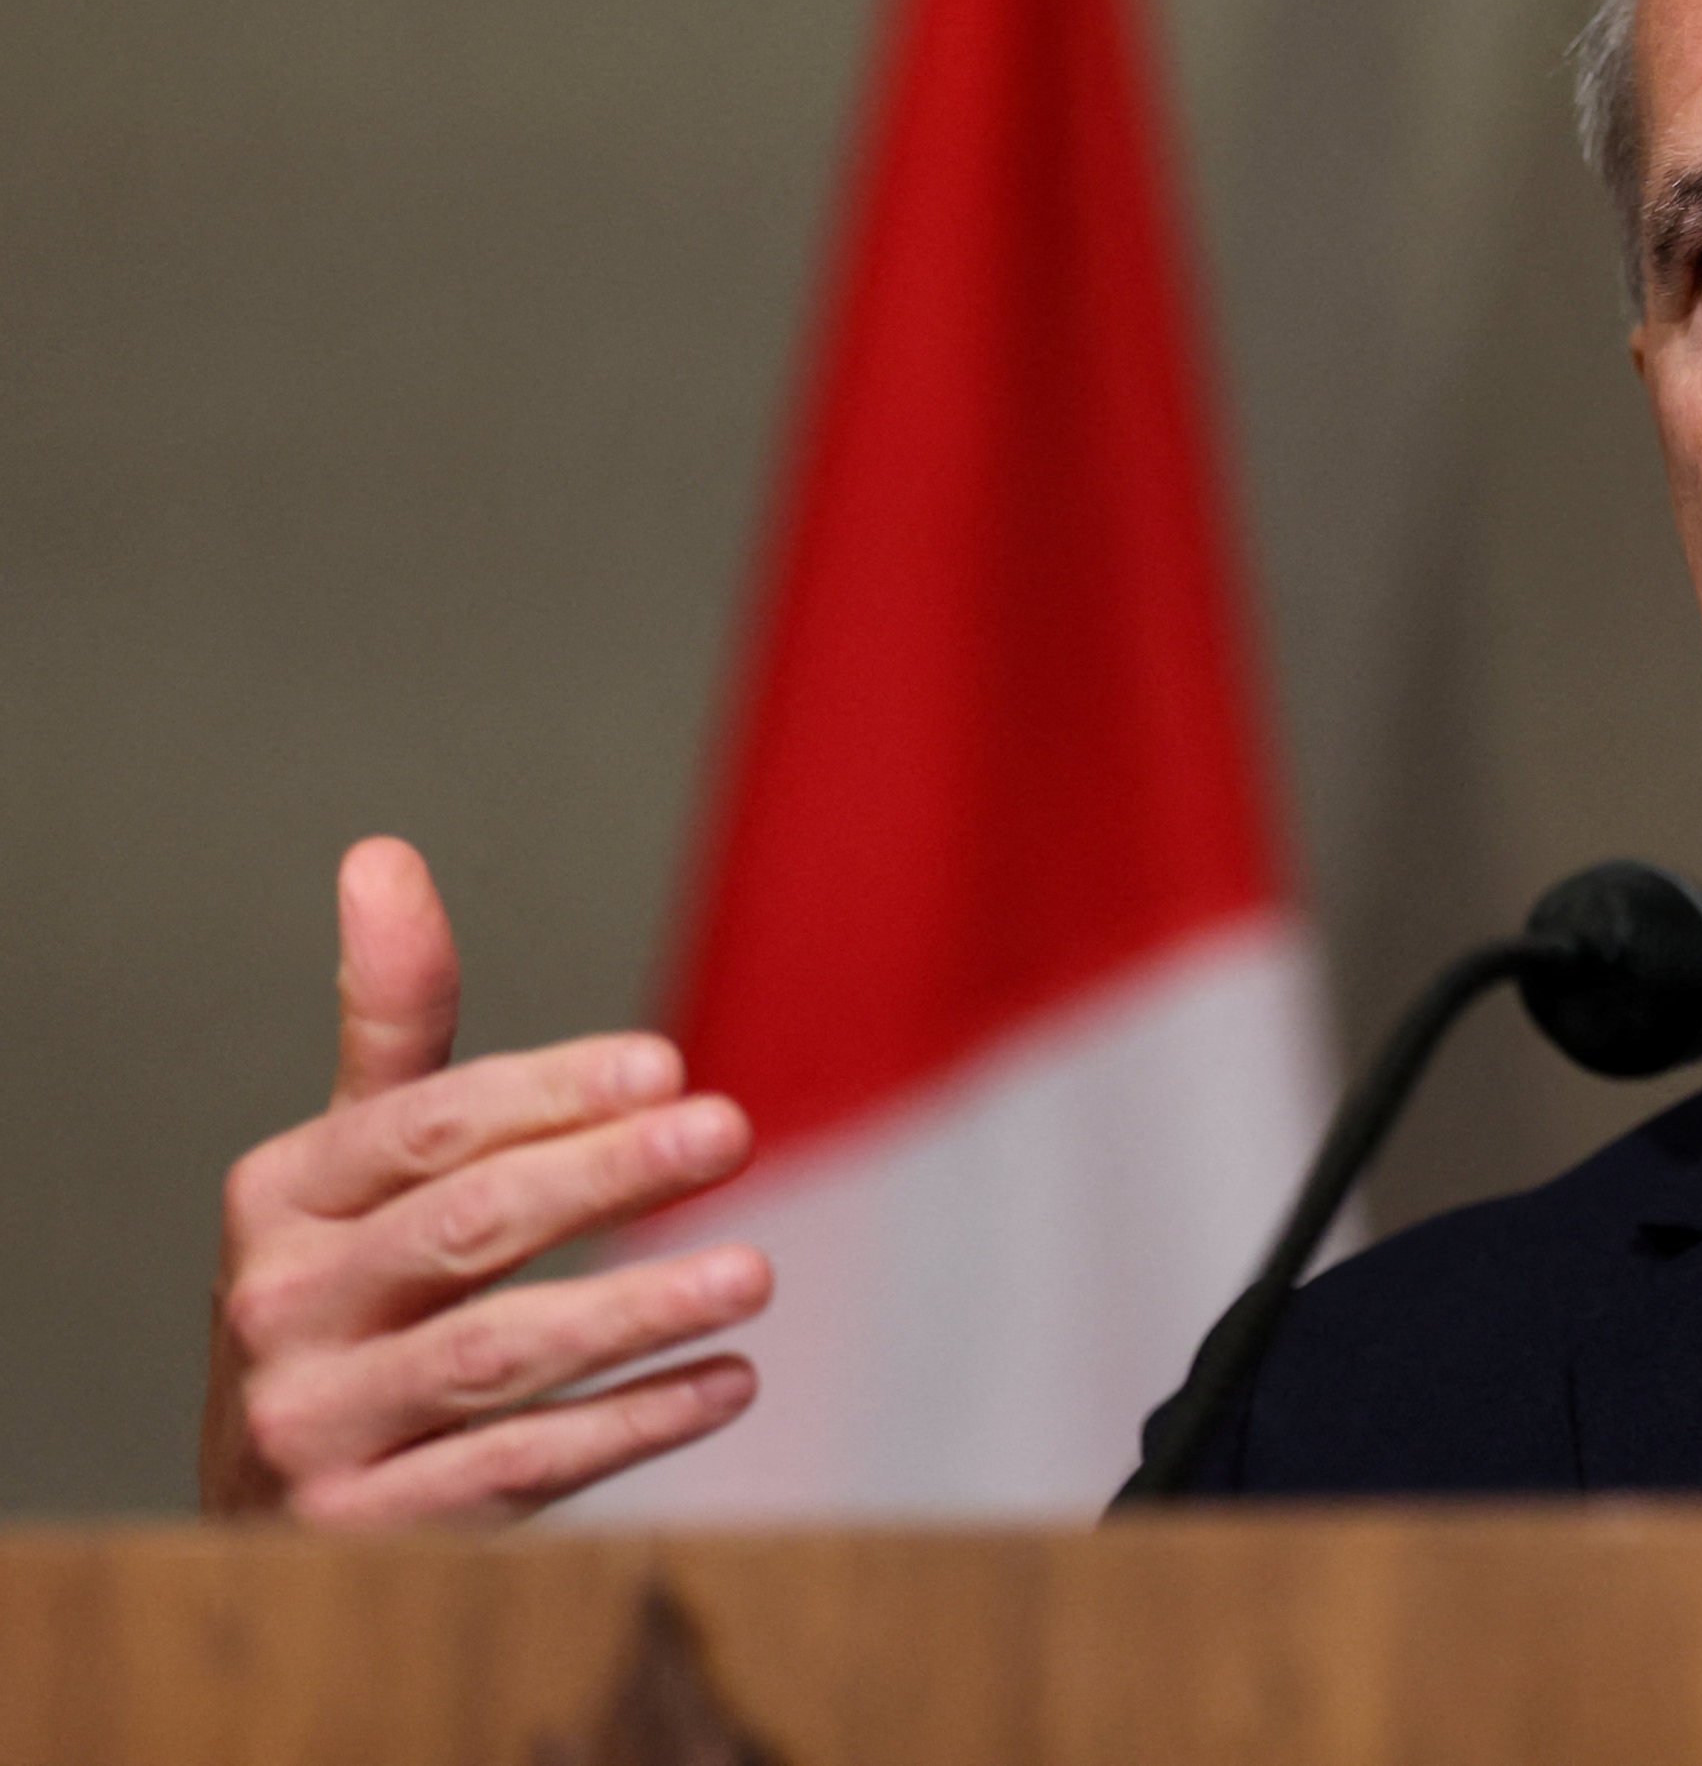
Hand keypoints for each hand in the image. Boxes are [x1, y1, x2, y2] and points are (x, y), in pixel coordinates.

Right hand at [198, 837, 772, 1523]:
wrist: (261, 1504)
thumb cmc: (346, 1291)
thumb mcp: (349, 1161)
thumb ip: (392, 1021)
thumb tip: (383, 853)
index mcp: (277, 1198)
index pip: (427, 1127)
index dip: (548, 1092)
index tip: (667, 1064)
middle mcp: (278, 1309)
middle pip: (467, 1228)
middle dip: (604, 1178)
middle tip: (732, 1132)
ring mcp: (313, 1428)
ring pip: (499, 1355)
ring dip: (637, 1310)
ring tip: (756, 1271)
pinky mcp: (367, 1532)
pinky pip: (519, 1471)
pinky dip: (632, 1426)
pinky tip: (729, 1382)